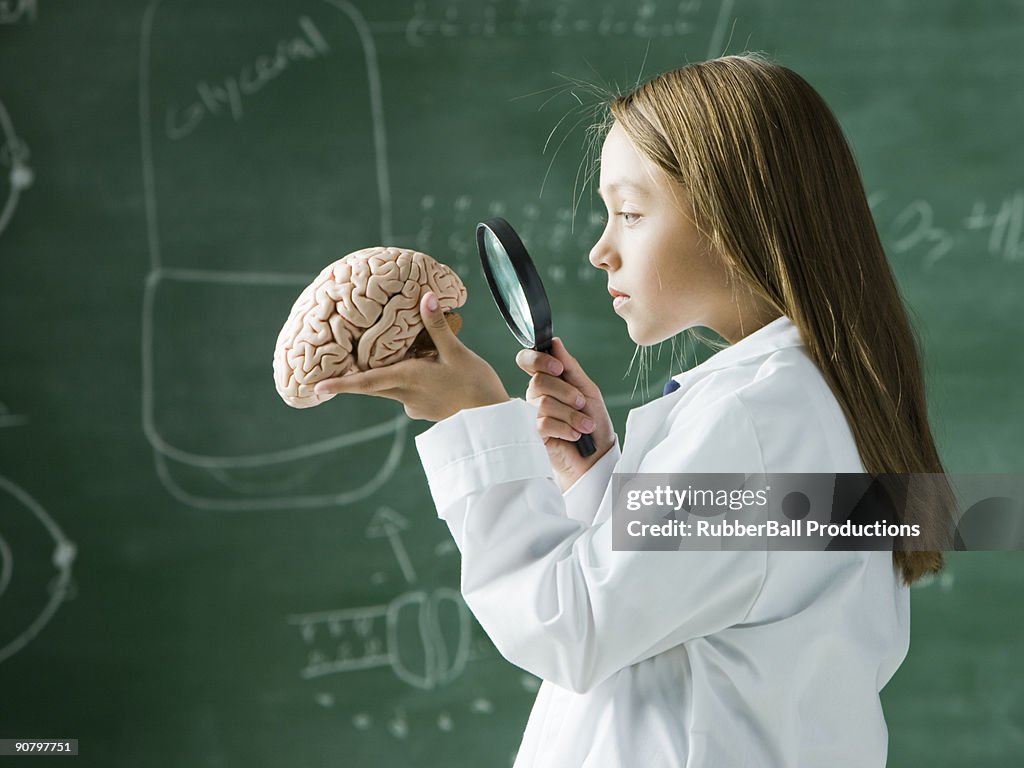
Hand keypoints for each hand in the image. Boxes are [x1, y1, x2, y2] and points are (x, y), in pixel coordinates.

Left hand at [314, 292, 509, 420]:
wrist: (493, 423)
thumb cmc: (476, 388)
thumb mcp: (458, 353)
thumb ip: (438, 326)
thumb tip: (424, 297)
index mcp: (408, 380)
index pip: (365, 383)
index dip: (339, 385)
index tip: (316, 388)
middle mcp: (406, 396)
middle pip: (373, 383)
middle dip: (358, 373)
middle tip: (342, 362)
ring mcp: (416, 406)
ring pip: (393, 385)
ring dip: (394, 370)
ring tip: (410, 352)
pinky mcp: (427, 409)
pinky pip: (410, 390)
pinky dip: (413, 377)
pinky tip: (433, 368)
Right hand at [516, 338, 614, 491]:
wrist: (596, 457)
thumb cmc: (593, 424)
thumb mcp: (588, 391)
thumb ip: (571, 367)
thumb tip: (555, 343)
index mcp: (547, 381)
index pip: (528, 360)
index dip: (537, 359)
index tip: (558, 367)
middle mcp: (535, 396)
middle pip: (539, 381)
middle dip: (566, 392)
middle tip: (581, 403)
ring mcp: (531, 416)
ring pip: (544, 404)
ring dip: (572, 415)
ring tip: (585, 426)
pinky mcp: (532, 435)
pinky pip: (543, 423)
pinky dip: (565, 428)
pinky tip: (574, 435)